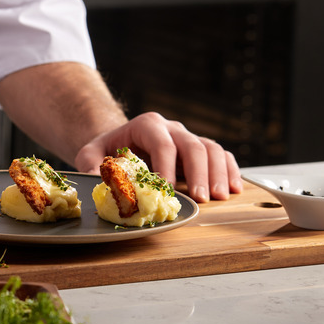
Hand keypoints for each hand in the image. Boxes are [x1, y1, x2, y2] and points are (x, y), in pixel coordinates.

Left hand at [73, 112, 242, 202]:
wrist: (119, 144)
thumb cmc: (107, 150)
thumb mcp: (90, 153)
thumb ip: (91, 164)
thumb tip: (97, 181)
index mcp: (146, 125)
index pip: (162, 143)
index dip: (166, 166)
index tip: (166, 189)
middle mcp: (171, 128)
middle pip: (192, 145)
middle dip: (198, 172)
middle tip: (201, 198)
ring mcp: (187, 138)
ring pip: (211, 148)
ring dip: (218, 173)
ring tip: (220, 197)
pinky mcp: (199, 150)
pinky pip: (221, 155)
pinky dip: (230, 170)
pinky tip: (234, 189)